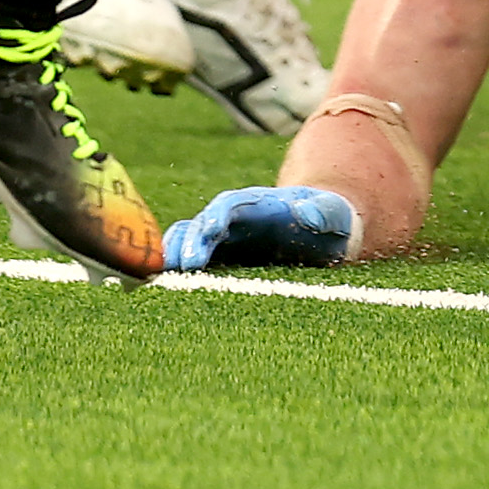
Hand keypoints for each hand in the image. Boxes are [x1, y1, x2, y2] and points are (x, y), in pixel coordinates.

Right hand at [159, 184, 360, 272]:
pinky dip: (171, 267)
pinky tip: (156, 285)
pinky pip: (188, 257)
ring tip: (159, 278)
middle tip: (181, 266)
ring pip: (188, 238)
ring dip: (173, 255)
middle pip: (203, 223)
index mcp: (259, 203)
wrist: (316, 225)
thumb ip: (322, 213)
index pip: (232, 204)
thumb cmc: (327, 220)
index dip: (218, 216)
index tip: (211, 233)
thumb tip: (309, 213)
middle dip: (191, 241)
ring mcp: (221, 235)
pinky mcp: (216, 255)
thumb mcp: (332, 214)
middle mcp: (232, 216)